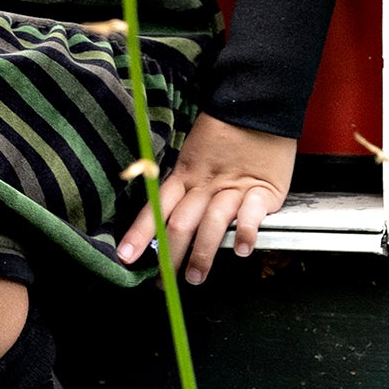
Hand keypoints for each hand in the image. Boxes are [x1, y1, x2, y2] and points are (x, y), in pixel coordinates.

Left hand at [116, 114, 295, 285]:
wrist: (257, 108)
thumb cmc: (224, 134)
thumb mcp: (193, 156)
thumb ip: (184, 185)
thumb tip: (165, 216)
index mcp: (184, 175)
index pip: (156, 208)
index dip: (140, 234)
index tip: (126, 256)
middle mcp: (204, 184)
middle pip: (181, 222)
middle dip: (171, 255)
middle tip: (163, 280)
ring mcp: (232, 187)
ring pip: (212, 223)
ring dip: (203, 253)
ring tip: (196, 276)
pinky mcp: (262, 189)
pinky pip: (251, 213)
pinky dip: (246, 232)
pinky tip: (241, 250)